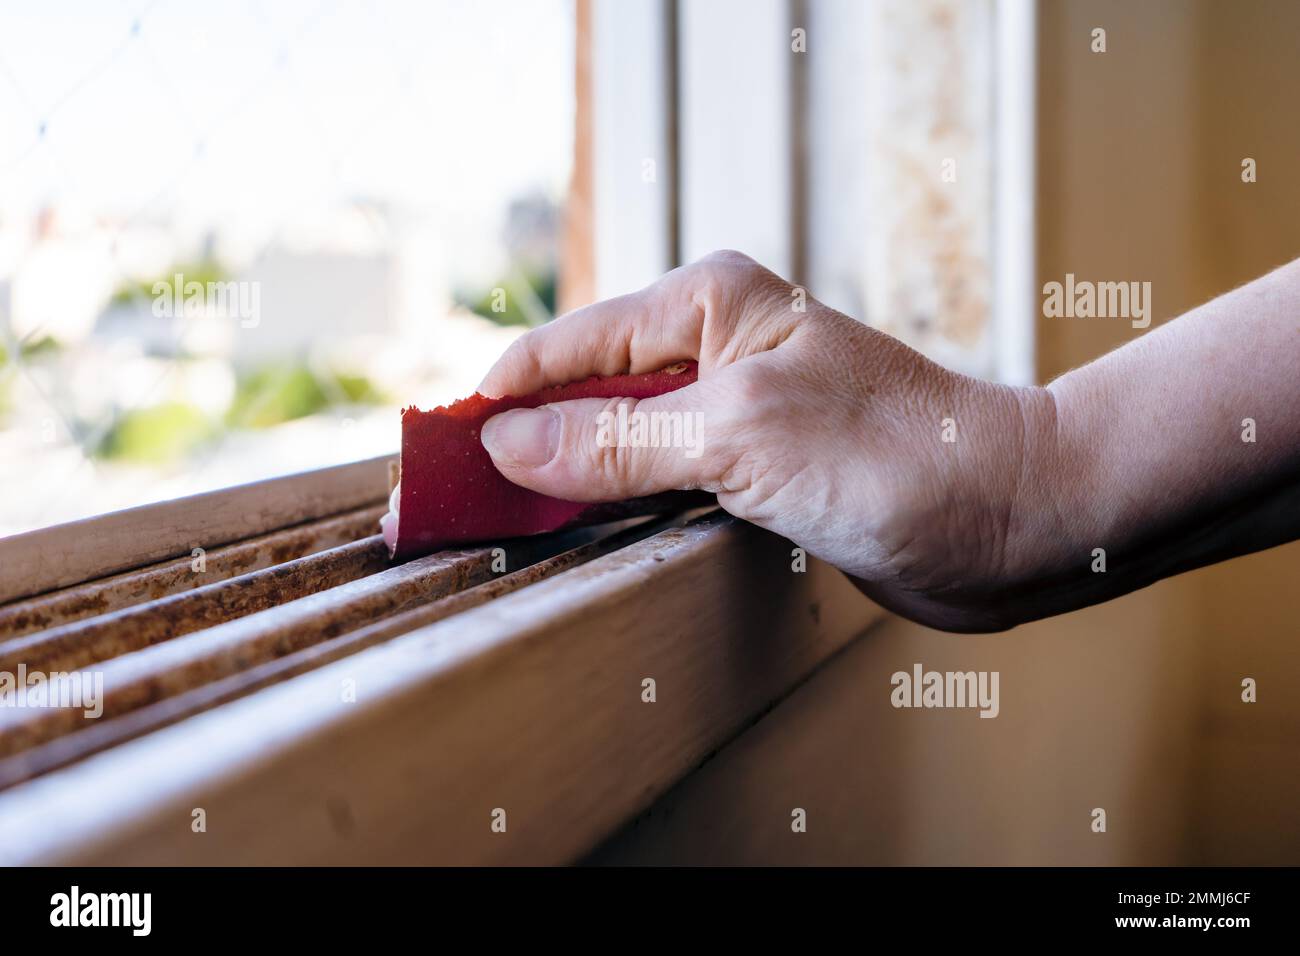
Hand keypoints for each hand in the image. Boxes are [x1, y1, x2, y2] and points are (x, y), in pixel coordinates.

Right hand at [474, 251, 1059, 630]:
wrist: (1008, 520)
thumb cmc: (895, 457)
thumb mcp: (737, 439)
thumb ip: (614, 441)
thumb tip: (504, 442)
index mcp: (708, 302)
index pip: (565, 350)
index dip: (493, 405)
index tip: (432, 463)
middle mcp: (715, 346)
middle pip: (582, 393)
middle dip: (518, 445)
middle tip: (450, 509)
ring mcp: (732, 407)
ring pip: (616, 440)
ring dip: (561, 479)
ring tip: (493, 527)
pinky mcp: (751, 464)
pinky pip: (657, 479)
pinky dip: (611, 505)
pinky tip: (574, 534)